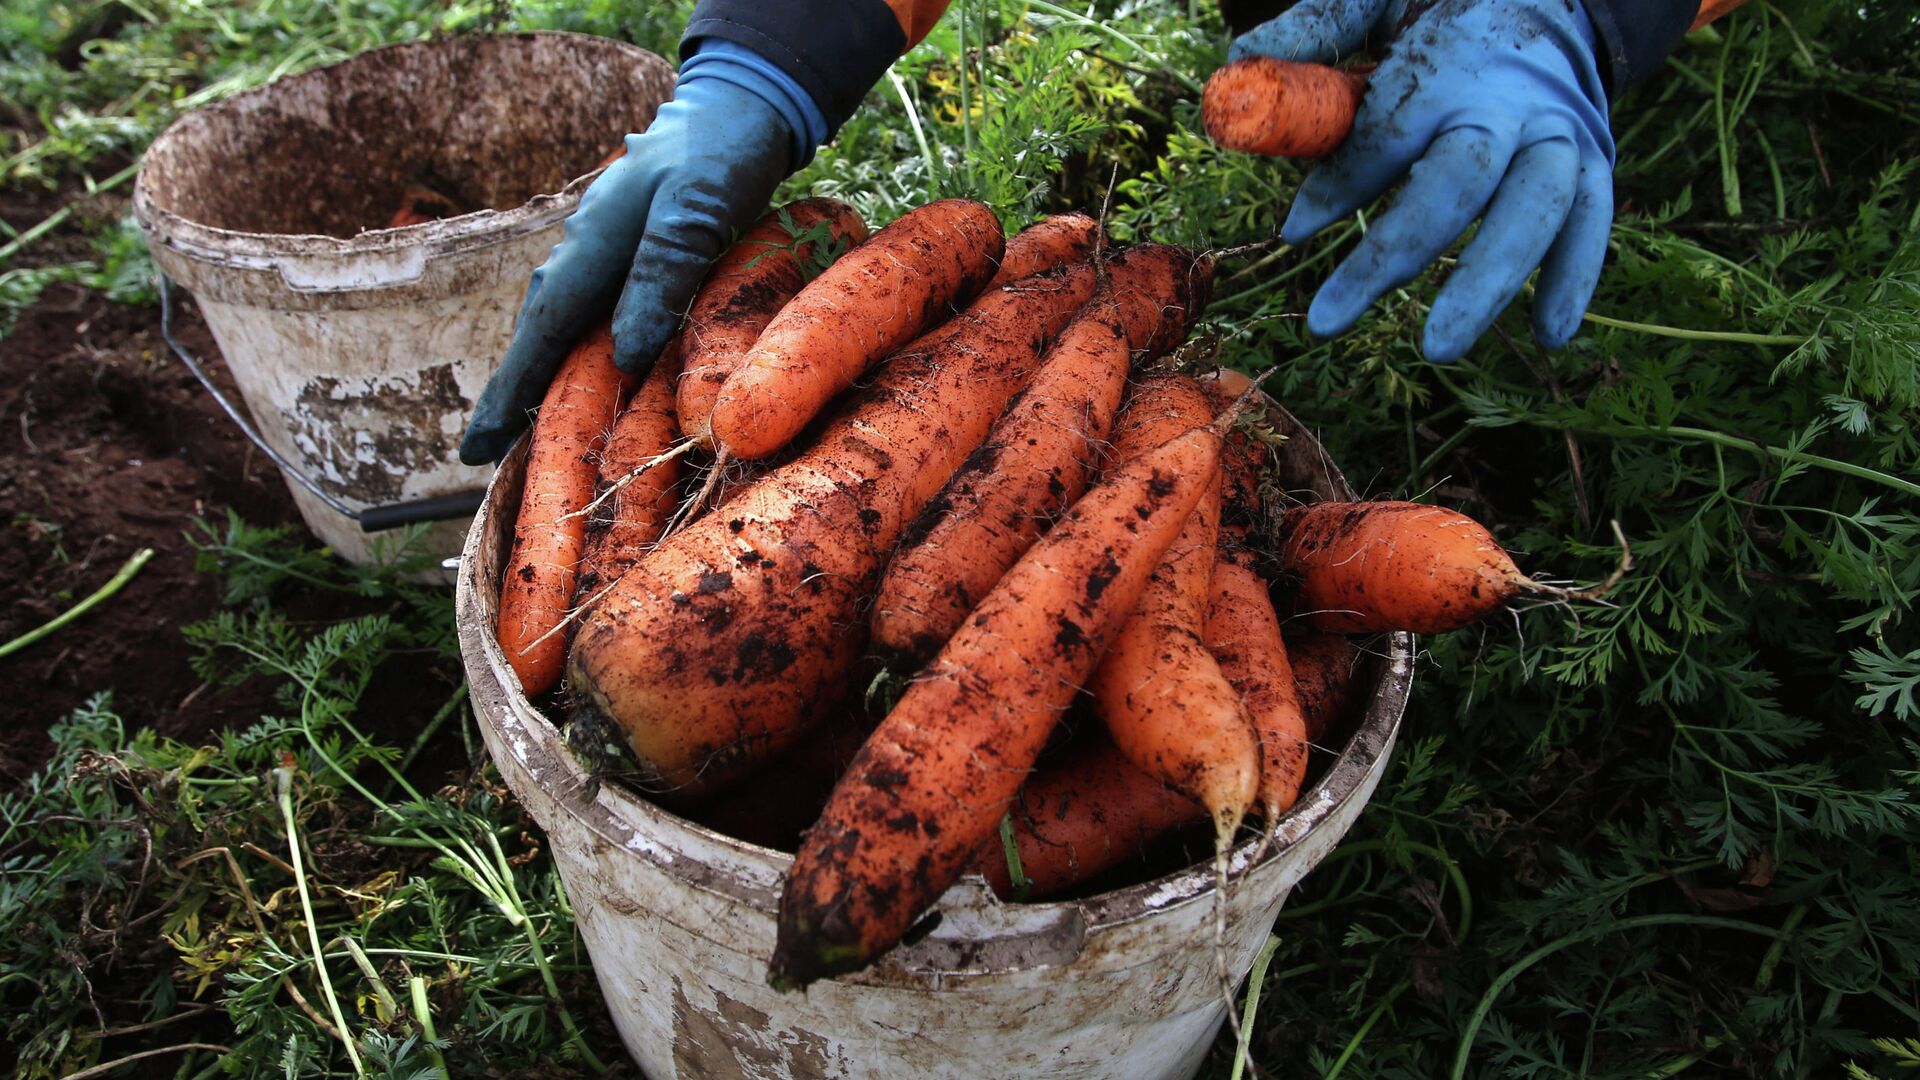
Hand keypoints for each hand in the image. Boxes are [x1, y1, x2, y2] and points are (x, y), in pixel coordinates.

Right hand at [460, 73, 792, 464]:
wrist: (735, 106)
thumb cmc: (717, 155)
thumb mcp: (695, 212)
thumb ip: (660, 276)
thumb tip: (624, 354)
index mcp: (591, 246)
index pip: (543, 333)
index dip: (511, 392)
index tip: (478, 447)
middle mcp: (585, 251)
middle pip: (540, 334)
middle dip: (513, 393)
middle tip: (484, 454)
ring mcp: (603, 250)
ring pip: (564, 325)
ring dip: (543, 374)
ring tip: (522, 428)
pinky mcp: (628, 252)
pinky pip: (592, 312)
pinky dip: (580, 349)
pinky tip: (586, 373)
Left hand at [1231, 0, 1615, 361]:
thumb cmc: (1438, 11)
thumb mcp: (1378, 1)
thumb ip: (1318, 30)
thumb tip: (1240, 64)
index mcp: (1446, 63)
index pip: (1387, 133)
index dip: (1339, 184)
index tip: (1294, 230)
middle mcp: (1507, 101)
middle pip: (1456, 182)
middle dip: (1392, 253)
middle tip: (1329, 321)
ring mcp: (1558, 132)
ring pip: (1535, 208)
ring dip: (1488, 281)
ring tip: (1439, 347)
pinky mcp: (1594, 157)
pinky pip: (1592, 220)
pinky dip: (1576, 276)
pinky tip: (1549, 334)